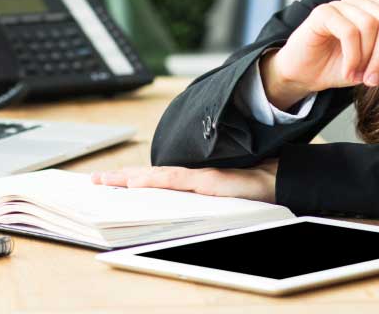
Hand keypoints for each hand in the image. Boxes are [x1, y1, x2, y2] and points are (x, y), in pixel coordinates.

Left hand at [90, 159, 278, 203]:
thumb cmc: (257, 190)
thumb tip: (185, 201)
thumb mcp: (225, 196)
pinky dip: (155, 180)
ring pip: (158, 177)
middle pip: (151, 177)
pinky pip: (177, 181)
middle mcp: (195, 178)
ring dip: (130, 178)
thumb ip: (204, 195)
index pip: (158, 180)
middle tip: (95, 179)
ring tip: (107, 180)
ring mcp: (201, 179)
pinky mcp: (210, 182)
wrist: (282, 181)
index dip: (134, 178)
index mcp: (196, 182)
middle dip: (122, 178)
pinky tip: (138, 181)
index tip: (111, 179)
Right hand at [264, 0, 378, 103]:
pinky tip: (348, 70)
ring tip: (358, 74)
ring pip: (371, 25)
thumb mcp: (378, 65)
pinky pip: (349, 31)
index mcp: (377, 10)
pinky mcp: (323, 12)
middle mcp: (361, 3)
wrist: (307, 74)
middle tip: (374, 78)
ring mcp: (342, 5)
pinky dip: (352, 57)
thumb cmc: (340, 65)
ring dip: (366, 58)